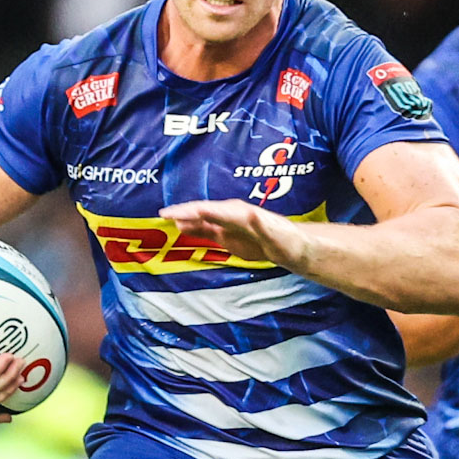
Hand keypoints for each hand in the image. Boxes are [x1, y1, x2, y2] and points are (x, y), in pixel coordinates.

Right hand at [161, 199, 308, 269]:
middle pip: (204, 211)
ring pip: (203, 219)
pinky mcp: (230, 235)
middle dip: (183, 211)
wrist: (295, 248)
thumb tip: (250, 213)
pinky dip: (194, 228)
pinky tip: (182, 228)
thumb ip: (262, 225)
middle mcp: (234, 215)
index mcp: (242, 214)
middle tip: (163, 213)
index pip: (212, 210)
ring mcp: (230, 224)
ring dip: (186, 218)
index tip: (174, 212)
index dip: (192, 210)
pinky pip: (208, 229)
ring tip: (166, 218)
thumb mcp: (277, 235)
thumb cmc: (289, 242)